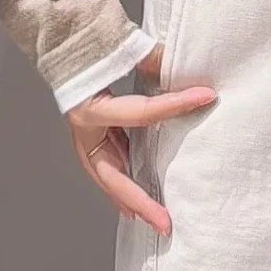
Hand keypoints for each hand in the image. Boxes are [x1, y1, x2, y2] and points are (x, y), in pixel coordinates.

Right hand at [66, 41, 217, 238]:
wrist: (63, 47)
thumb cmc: (91, 49)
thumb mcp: (121, 49)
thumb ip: (151, 58)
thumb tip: (183, 66)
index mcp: (91, 107)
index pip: (140, 111)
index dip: (175, 104)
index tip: (207, 95)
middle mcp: (85, 129)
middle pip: (114, 175)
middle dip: (141, 201)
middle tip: (166, 223)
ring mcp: (85, 138)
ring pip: (109, 178)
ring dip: (132, 200)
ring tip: (155, 220)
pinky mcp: (91, 140)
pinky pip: (110, 168)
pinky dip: (124, 187)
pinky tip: (136, 205)